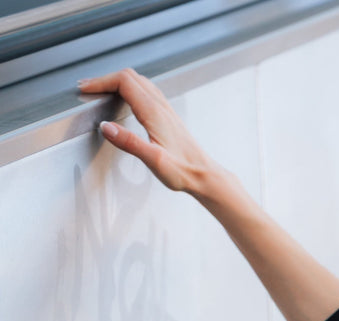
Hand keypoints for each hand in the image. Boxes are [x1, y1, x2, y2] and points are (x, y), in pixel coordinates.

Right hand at [77, 67, 216, 193]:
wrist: (204, 175)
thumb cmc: (183, 171)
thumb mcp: (153, 160)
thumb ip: (128, 142)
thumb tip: (105, 127)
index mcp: (153, 112)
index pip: (122, 82)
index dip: (100, 82)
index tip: (85, 89)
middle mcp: (160, 106)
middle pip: (128, 76)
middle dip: (104, 79)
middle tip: (87, 88)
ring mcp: (164, 109)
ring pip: (137, 81)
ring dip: (116, 81)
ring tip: (100, 90)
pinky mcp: (167, 116)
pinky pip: (145, 90)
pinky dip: (129, 88)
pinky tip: (125, 99)